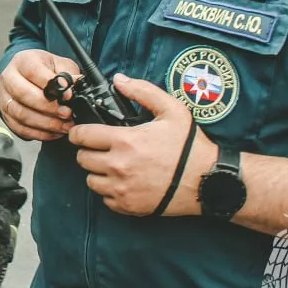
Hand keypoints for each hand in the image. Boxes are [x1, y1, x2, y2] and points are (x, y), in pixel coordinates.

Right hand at [0, 49, 80, 140]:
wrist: (28, 76)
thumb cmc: (45, 70)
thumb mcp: (59, 64)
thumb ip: (68, 74)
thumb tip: (76, 84)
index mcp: (22, 61)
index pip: (33, 72)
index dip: (51, 85)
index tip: (68, 95)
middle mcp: (9, 78)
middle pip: (23, 94)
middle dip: (48, 107)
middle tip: (67, 113)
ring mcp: (4, 97)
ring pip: (21, 114)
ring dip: (45, 123)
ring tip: (64, 125)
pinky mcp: (6, 115)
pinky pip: (20, 128)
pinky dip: (39, 133)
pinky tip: (54, 132)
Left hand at [69, 74, 216, 216]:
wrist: (208, 182)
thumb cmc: (190, 146)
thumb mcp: (172, 110)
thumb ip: (143, 92)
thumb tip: (119, 80)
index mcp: (124, 141)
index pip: (81, 136)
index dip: (79, 132)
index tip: (83, 133)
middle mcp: (119, 167)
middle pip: (82, 159)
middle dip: (89, 151)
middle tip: (102, 149)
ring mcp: (122, 190)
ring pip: (91, 181)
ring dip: (98, 173)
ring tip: (113, 166)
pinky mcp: (129, 207)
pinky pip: (105, 199)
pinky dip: (110, 191)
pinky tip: (124, 182)